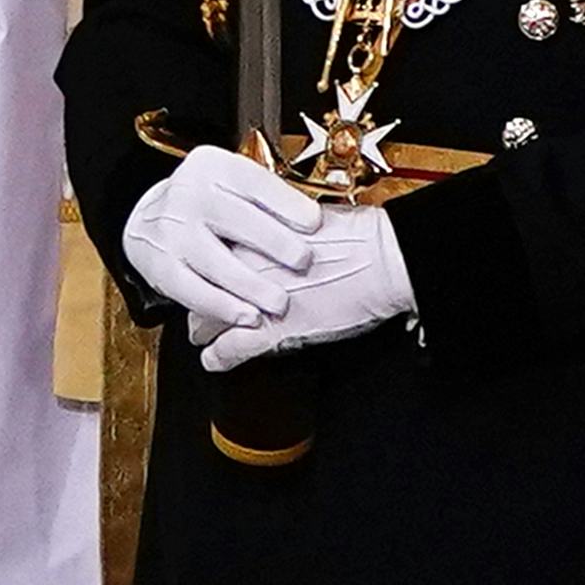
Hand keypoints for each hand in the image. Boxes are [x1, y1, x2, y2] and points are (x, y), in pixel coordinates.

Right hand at [117, 143, 321, 342]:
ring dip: (250, 284)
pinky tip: (246, 316)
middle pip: (234, 217)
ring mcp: (170, 230)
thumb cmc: (208, 205)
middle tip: (304, 262)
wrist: (147, 220)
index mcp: (214, 167)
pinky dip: (222, 306)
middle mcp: (188, 193)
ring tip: (279, 302)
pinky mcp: (159, 265)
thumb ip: (270, 201)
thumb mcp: (234, 187)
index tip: (315, 223)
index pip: (254, 182)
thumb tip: (323, 225)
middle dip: (273, 242)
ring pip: (214, 260)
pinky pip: (192, 290)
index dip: (286, 203)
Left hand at [194, 202, 410, 370]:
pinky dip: (217, 358)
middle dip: (201, 298)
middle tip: (201, 306)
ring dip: (203, 329)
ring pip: (207, 317)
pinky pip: (226, 350)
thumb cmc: (360, 239)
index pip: (212, 253)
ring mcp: (252, 299)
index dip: (210, 268)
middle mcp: (244, 264)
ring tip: (201, 336)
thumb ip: (280, 232)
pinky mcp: (267, 332)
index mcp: (253, 233)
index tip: (209, 273)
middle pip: (203, 284)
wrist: (383, 261)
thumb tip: (275, 236)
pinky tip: (213, 360)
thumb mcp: (309, 224)